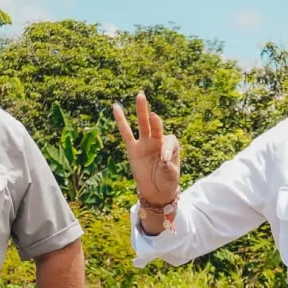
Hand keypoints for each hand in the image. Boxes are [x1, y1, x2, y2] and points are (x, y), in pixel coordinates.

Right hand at [112, 94, 179, 223]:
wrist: (156, 191)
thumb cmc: (167, 182)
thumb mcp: (171, 177)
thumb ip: (169, 169)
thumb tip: (164, 161)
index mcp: (171, 146)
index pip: (168, 141)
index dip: (166, 149)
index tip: (163, 161)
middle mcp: (158, 140)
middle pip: (156, 126)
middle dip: (155, 120)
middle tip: (154, 115)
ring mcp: (145, 142)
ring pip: (143, 124)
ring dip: (142, 111)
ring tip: (140, 95)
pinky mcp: (133, 148)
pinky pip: (126, 133)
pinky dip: (121, 121)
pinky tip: (116, 107)